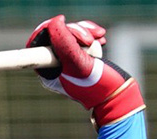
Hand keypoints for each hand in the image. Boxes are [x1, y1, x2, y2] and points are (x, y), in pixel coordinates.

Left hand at [26, 15, 143, 126]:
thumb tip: (54, 23)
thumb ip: (65, 43)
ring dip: (85, 31)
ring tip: (99, 38)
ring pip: (70, 35)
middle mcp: (55, 67)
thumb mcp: (80, 63)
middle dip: (74, 31)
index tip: (64, 24)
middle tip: (90, 40)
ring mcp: (68, 63)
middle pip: (57, 36)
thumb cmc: (98, 86)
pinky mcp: (81, 59)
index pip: (40, 42)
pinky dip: (91, 35)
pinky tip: (101, 38)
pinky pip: (81, 40)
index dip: (51, 29)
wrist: (116, 97)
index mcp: (48, 71)